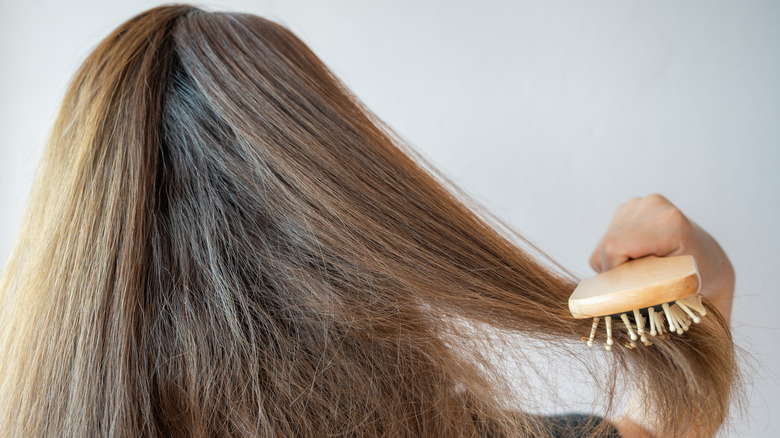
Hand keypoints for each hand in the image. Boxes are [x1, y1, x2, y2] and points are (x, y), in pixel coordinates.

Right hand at [588, 193, 734, 320]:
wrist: (710, 259)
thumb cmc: (700, 283)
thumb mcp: (680, 295)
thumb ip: (649, 298)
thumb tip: (613, 309)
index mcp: (671, 224)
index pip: (614, 247)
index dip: (612, 274)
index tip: (627, 292)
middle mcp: (654, 205)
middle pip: (607, 246)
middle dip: (614, 272)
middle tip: (638, 287)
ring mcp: (641, 203)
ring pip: (603, 244)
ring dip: (614, 264)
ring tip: (642, 272)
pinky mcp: (631, 207)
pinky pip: (606, 237)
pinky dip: (616, 255)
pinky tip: (638, 258)